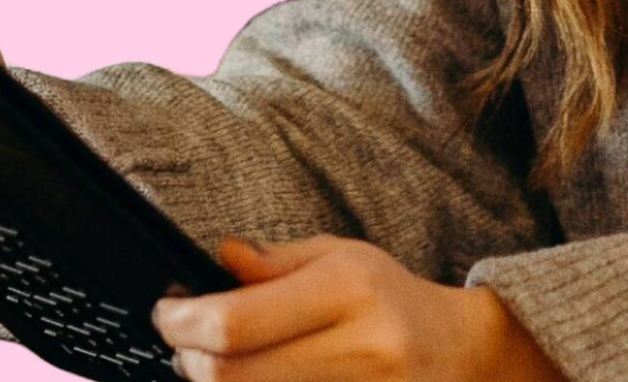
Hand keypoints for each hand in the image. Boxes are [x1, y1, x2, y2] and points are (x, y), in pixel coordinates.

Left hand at [152, 233, 567, 380]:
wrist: (461, 357)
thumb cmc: (392, 300)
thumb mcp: (342, 257)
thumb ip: (276, 262)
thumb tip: (218, 258)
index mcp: (350, 290)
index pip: (238, 321)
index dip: (183, 320)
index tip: (166, 309)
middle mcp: (358, 349)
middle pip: (230, 377)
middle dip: (187, 358)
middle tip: (179, 338)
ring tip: (210, 361)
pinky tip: (242, 379)